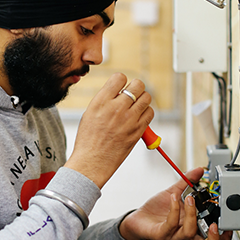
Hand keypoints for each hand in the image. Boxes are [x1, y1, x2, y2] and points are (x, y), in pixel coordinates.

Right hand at [65, 73, 153, 188]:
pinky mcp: (138, 130)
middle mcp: (116, 108)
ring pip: (147, 97)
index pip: (119, 77)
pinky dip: (146, 112)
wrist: (92, 162)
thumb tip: (119, 91)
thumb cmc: (89, 139)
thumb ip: (105, 99)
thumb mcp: (90, 113)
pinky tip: (138, 117)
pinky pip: (150, 113)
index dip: (122, 81)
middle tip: (131, 95)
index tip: (121, 88)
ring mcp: (129, 119)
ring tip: (135, 106)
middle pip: (137, 85)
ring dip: (142, 99)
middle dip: (135, 88)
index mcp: (101, 101)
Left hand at [118, 167, 232, 239]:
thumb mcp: (175, 193)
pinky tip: (174, 197)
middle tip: (215, 225)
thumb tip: (200, 170)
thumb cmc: (157, 210)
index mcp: (193, 226)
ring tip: (189, 198)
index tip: (229, 226)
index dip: (222, 237)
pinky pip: (172, 224)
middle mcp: (185, 233)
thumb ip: (188, 181)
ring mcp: (174, 235)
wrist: (137, 218)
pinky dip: (175, 209)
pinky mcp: (162, 233)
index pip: (212, 239)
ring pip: (190, 232)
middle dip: (214, 238)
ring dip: (192, 214)